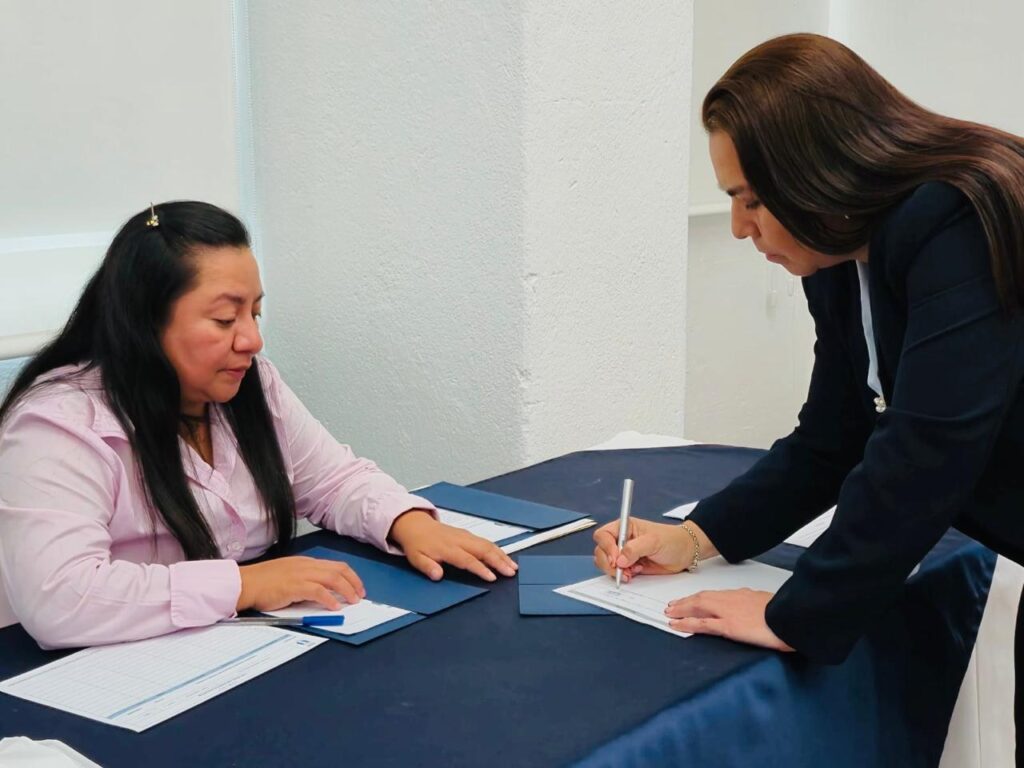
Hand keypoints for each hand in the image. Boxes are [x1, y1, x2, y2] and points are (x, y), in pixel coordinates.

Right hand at [236, 556, 364, 611]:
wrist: (245, 583)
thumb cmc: (263, 582)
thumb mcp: (288, 575)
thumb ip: (305, 580)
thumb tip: (322, 593)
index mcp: (306, 562)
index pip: (335, 565)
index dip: (350, 576)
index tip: (357, 587)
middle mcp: (306, 565)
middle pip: (339, 570)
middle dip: (354, 582)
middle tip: (361, 595)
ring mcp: (301, 574)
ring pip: (332, 579)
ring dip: (346, 590)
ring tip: (353, 601)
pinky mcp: (294, 586)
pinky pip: (318, 591)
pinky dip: (330, 599)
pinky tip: (335, 608)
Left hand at [388, 510, 517, 581]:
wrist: (416, 524)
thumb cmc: (417, 544)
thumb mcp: (416, 558)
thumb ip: (427, 567)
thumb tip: (437, 575)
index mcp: (447, 548)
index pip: (467, 560)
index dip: (480, 569)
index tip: (492, 577)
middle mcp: (459, 540)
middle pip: (483, 550)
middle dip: (499, 561)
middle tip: (511, 572)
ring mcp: (465, 536)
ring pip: (487, 544)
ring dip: (502, 555)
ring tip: (513, 566)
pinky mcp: (468, 535)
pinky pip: (486, 541)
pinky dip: (498, 549)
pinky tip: (504, 557)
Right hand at [593, 517, 694, 582]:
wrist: (685, 553)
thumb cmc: (672, 540)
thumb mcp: (654, 541)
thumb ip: (635, 549)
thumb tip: (619, 560)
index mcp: (624, 527)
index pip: (603, 535)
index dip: (606, 547)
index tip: (616, 559)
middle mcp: (621, 540)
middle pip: (601, 551)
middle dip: (608, 563)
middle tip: (620, 570)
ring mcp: (624, 554)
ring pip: (606, 564)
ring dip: (616, 571)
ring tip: (631, 573)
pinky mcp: (629, 566)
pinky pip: (617, 573)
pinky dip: (623, 576)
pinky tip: (635, 574)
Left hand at [664, 588, 793, 651]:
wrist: (792, 617)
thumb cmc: (787, 613)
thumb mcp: (772, 606)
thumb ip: (761, 608)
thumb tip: (761, 614)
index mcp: (743, 595)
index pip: (716, 595)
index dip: (702, 597)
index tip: (693, 599)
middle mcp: (732, 599)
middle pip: (702, 598)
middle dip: (686, 601)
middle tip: (673, 605)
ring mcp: (727, 612)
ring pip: (697, 607)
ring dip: (681, 609)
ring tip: (670, 613)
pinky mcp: (727, 626)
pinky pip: (701, 624)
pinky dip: (686, 623)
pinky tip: (676, 625)